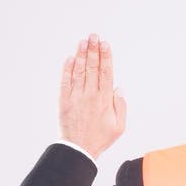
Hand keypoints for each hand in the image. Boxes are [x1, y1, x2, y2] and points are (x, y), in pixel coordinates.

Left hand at [58, 33, 125, 159]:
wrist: (79, 149)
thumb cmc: (100, 138)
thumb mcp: (119, 127)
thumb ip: (121, 106)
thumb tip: (118, 88)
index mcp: (105, 100)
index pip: (106, 73)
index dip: (106, 57)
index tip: (105, 44)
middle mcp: (90, 95)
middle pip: (92, 67)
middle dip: (94, 50)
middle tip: (94, 36)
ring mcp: (76, 96)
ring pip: (79, 71)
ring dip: (81, 55)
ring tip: (84, 41)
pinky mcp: (64, 100)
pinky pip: (65, 81)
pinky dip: (67, 68)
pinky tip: (70, 57)